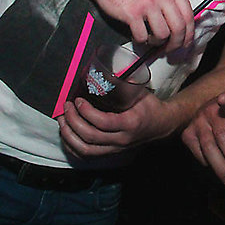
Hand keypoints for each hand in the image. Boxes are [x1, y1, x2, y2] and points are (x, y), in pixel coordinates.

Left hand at [57, 93, 174, 158]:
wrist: (162, 125)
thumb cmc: (151, 107)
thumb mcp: (141, 93)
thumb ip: (126, 84)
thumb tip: (109, 70)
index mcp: (130, 124)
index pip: (103, 122)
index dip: (86, 112)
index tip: (78, 100)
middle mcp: (121, 140)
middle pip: (90, 136)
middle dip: (73, 121)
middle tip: (66, 107)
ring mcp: (115, 148)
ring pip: (85, 149)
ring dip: (69, 135)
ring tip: (62, 120)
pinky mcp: (111, 152)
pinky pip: (87, 155)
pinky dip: (73, 145)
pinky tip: (67, 134)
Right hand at [83, 0, 194, 50]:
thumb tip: (179, 21)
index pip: (189, 15)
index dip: (189, 33)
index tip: (185, 41)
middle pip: (179, 27)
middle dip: (176, 43)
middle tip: (170, 48)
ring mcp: (148, 3)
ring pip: (162, 34)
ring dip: (157, 42)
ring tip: (151, 38)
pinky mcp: (132, 12)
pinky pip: (142, 36)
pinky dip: (141, 40)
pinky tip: (138, 34)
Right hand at [181, 93, 224, 187]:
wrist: (211, 110)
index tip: (223, 98)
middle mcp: (211, 112)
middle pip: (223, 136)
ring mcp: (197, 123)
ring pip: (208, 149)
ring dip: (221, 168)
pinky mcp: (187, 135)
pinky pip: (199, 154)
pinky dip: (209, 165)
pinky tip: (220, 171)